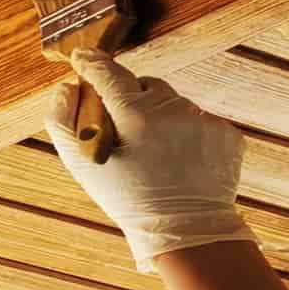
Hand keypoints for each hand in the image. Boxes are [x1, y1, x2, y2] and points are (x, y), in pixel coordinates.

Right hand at [45, 49, 255, 271]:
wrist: (186, 231)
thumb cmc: (129, 199)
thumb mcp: (83, 167)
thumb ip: (63, 122)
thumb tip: (67, 85)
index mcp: (135, 116)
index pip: (109, 73)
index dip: (92, 64)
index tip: (83, 58)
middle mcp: (172, 111)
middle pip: (143, 85)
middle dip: (131, 100)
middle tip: (125, 130)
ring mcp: (203, 121)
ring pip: (173, 103)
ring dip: (160, 118)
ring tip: (156, 153)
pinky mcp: (225, 133)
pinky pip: (199, 120)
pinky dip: (187, 134)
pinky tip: (180, 160)